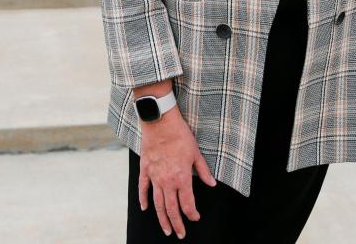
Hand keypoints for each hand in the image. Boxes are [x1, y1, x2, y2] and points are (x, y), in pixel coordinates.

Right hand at [138, 107, 215, 238]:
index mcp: (182, 178)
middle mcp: (167, 181)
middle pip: (171, 209)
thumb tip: (212, 183)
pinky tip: (145, 208)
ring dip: (162, 218)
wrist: (160, 121)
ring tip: (166, 229)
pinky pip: (143, 189)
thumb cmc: (180, 135)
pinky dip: (144, 200)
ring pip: (158, 203)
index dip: (192, 214)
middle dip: (177, 223)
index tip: (195, 218)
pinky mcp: (145, 169)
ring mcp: (154, 176)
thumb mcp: (196, 153)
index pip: (187, 204)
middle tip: (180, 234)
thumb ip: (203, 171)